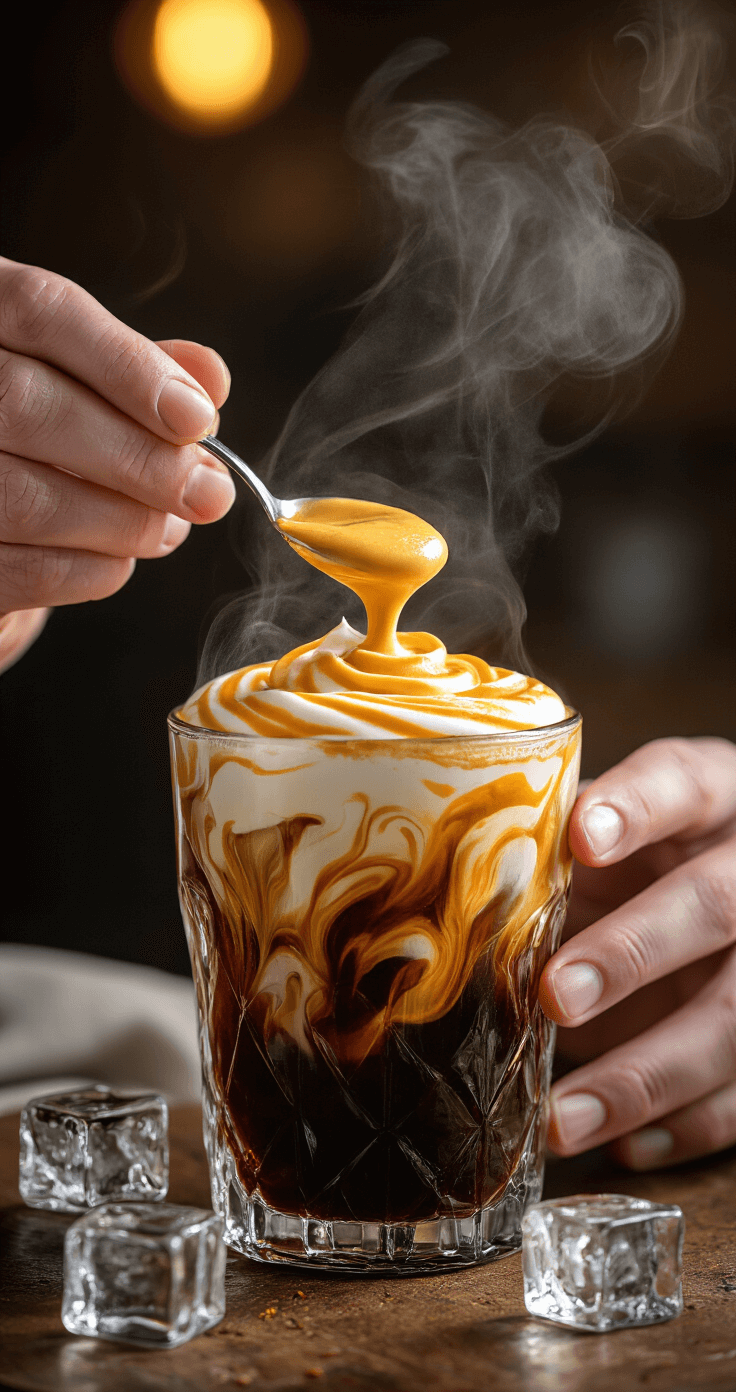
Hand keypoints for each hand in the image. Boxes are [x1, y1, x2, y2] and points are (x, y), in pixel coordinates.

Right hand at [0, 257, 234, 667]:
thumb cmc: (30, 435)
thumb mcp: (78, 381)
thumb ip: (136, 371)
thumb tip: (209, 377)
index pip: (42, 311)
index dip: (128, 367)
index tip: (198, 419)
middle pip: (28, 405)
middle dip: (139, 458)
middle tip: (206, 493)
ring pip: (24, 497)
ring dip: (121, 522)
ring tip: (167, 528)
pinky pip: (18, 571)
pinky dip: (86, 571)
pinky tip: (116, 561)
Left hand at [541, 736, 735, 1168]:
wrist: (712, 886)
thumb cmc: (637, 854)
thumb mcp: (604, 827)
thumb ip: (550, 840)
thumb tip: (440, 871)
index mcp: (711, 794)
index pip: (680, 784)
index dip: (636, 810)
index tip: (579, 836)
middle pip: (714, 905)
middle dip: (635, 952)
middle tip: (557, 994)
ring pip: (733, 1018)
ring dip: (646, 1075)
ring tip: (563, 1119)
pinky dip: (682, 1128)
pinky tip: (618, 1146)